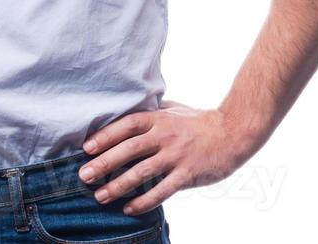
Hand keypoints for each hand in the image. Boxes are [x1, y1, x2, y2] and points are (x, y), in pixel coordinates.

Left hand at [77, 100, 261, 214]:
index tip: (86, 148)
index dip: (105, 136)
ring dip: (118, 186)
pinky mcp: (187, 174)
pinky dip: (144, 200)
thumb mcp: (173, 110)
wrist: (233, 132)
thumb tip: (126, 109)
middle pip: (128, 150)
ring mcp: (176, 156)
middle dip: (103, 164)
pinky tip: (129, 208)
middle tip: (83, 176)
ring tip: (100, 196)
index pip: (126, 125)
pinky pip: (162, 190)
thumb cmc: (199, 121)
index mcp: (158, 119)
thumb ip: (151, 112)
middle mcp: (164, 136)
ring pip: (141, 173)